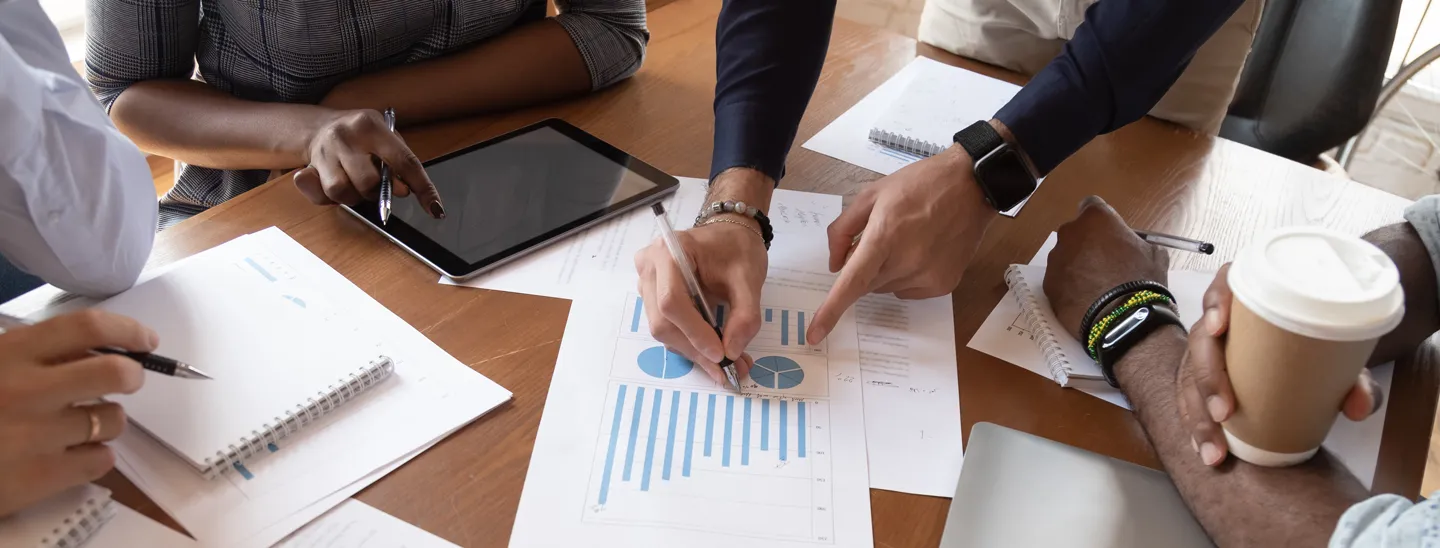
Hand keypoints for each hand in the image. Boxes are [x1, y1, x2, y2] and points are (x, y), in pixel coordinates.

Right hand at [0, 311, 152, 516]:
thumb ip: (32, 355)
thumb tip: (97, 348)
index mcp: (10, 355)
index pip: (86, 328)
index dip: (127, 330)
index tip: (146, 341)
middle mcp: (27, 391)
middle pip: (116, 373)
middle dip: (133, 375)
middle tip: (127, 381)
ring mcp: (36, 436)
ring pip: (112, 420)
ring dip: (106, 421)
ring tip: (78, 426)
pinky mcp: (41, 477)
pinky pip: (101, 460)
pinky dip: (94, 457)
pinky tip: (69, 455)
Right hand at [292, 110, 444, 217]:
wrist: (319, 127)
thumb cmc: (361, 135)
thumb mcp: (385, 136)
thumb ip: (399, 161)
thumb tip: (404, 190)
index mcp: (370, 126)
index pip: (404, 161)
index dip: (423, 187)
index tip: (435, 208)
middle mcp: (344, 137)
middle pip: (369, 182)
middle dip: (377, 192)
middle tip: (375, 185)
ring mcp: (323, 152)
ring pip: (344, 192)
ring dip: (355, 197)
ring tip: (355, 183)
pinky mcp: (308, 168)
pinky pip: (322, 196)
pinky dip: (332, 199)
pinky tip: (336, 185)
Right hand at [634, 181, 766, 383]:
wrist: (729, 234)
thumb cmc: (737, 249)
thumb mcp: (749, 278)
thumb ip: (745, 315)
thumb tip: (732, 352)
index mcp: (669, 252)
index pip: (672, 301)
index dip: (694, 333)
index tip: (721, 355)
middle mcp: (649, 267)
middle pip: (663, 321)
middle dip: (695, 349)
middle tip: (727, 369)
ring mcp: (646, 283)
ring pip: (663, 330)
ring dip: (694, 351)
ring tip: (727, 364)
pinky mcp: (652, 297)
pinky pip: (667, 327)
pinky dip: (690, 344)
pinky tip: (713, 351)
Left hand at [806, 144, 995, 343]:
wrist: (971, 186)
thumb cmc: (920, 185)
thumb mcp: (872, 195)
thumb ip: (844, 229)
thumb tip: (835, 265)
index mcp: (884, 236)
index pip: (852, 282)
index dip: (831, 311)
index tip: (815, 334)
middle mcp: (906, 261)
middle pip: (866, 285)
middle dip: (864, 267)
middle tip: (880, 239)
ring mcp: (927, 276)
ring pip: (886, 288)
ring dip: (885, 271)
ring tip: (906, 239)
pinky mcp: (943, 284)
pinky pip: (908, 291)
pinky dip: (905, 277)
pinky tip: (921, 251)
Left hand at [1043, 196, 1169, 337]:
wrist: (1121, 318)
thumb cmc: (1141, 280)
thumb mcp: (1154, 254)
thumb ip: (1138, 242)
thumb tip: (1133, 247)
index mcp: (1096, 218)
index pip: (1093, 205)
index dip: (1102, 220)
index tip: (1110, 234)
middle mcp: (1070, 233)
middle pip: (1077, 232)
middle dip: (1088, 242)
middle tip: (1105, 263)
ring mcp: (1056, 258)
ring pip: (1066, 256)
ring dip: (1077, 264)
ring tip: (1096, 286)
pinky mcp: (1047, 283)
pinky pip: (1059, 278)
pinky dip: (1069, 285)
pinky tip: (1085, 299)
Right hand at [1179, 265, 1381, 466]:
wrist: (1297, 360)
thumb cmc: (1310, 349)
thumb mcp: (1335, 359)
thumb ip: (1354, 380)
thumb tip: (1359, 407)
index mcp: (1248, 301)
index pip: (1223, 286)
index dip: (1215, 302)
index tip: (1220, 327)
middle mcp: (1220, 323)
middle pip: (1201, 339)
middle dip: (1207, 377)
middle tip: (1224, 411)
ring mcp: (1206, 352)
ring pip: (1189, 377)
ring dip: (1197, 414)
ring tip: (1215, 446)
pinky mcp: (1200, 379)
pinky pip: (1188, 399)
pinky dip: (1196, 427)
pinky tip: (1203, 449)